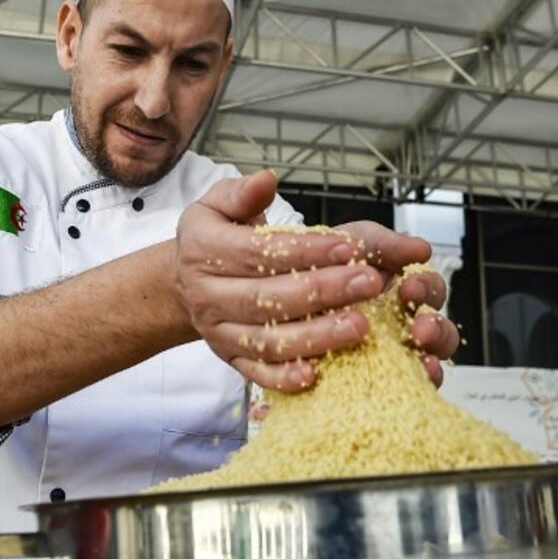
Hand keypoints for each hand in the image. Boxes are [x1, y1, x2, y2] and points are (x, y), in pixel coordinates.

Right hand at [175, 170, 458, 390]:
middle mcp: (206, 295)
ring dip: (317, 336)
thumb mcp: (220, 203)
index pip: (259, 252)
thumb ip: (244, 192)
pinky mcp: (230, 360)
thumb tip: (266, 179)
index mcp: (202, 250)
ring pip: (268, 340)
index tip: (350, 247)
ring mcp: (218, 332)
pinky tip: (320, 374)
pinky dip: (287, 378)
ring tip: (361, 326)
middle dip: (324, 291)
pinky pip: (259, 374)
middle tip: (371, 283)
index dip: (306, 250)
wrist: (186, 282)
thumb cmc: (220, 236)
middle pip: (268, 298)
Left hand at [338, 221, 458, 387]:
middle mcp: (401, 326)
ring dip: (428, 365)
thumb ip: (385, 244)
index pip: (431, 292)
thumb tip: (422, 249)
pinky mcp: (364, 379)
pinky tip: (394, 385)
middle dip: (435, 329)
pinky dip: (403, 389)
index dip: (427, 289)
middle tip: (419, 328)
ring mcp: (387, 355)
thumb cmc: (326, 263)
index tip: (410, 287)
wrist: (283, 284)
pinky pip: (392, 389)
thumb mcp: (352, 244)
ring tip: (421, 361)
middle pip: (438, 333)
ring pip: (424, 367)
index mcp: (405, 292)